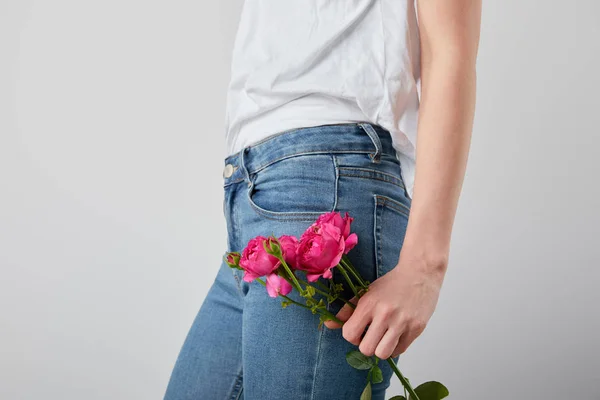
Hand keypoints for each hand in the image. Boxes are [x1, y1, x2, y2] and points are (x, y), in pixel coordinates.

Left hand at [324, 256, 444, 358]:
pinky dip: (394, 347)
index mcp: (369, 304)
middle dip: (365, 345)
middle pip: (366, 348)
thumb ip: (347, 310)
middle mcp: (385, 314)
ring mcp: (402, 322)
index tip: (358, 330)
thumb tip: (328, 325)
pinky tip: (395, 336)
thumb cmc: (391, 284)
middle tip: (371, 336)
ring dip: (380, 349)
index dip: (351, 336)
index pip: (349, 334)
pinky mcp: (416, 329)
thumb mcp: (366, 292)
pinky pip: (399, 351)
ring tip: (383, 339)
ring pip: (383, 354)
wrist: (419, 273)